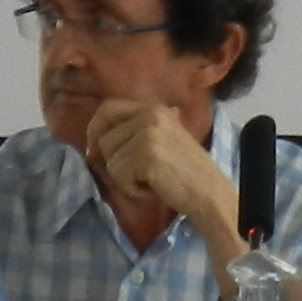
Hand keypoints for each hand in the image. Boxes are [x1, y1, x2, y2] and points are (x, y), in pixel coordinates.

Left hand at [84, 97, 240, 253]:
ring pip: (109, 159)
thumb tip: (92, 146)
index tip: (96, 149)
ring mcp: (148, 133)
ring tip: (151, 179)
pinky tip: (153, 188)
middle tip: (135, 174)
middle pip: (105, 138)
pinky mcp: (146, 155)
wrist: (209, 192)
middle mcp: (150, 115)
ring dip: (125, 178)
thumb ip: (132, 133)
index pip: (108, 107)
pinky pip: (118, 175)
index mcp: (153, 108)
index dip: (96, 129)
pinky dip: (132, 188)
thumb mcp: (160, 140)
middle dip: (113, 160)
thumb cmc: (183, 172)